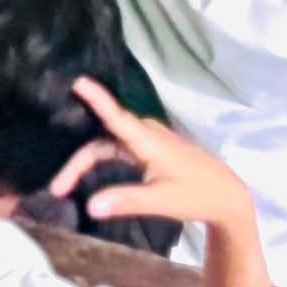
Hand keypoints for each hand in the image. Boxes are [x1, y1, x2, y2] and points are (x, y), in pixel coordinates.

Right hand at [51, 78, 257, 237]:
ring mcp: (148, 142)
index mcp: (147, 141)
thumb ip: (126, 201)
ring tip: (65, 184)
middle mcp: (145, 135)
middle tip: (57, 188)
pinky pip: (116, 148)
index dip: (96, 99)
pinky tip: (90, 172)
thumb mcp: (162, 201)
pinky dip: (99, 160)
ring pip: (107, 146)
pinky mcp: (151, 150)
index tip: (77, 81)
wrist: (228, 197)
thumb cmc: (198, 195)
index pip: (116, 116)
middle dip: (76, 163)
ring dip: (86, 163)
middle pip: (101, 141)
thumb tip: (89, 206)